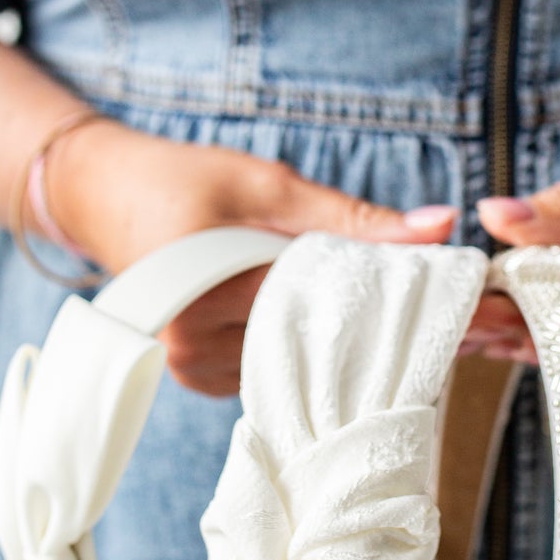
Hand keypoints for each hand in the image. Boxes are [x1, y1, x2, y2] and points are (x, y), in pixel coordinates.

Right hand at [49, 119, 460, 395]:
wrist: (104, 198)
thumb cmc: (185, 180)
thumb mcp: (268, 185)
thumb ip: (350, 216)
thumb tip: (440, 227)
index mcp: (208, 295)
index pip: (322, 308)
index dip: (391, 302)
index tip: (456, 302)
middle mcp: (194, 347)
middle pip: (315, 344)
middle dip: (377, 324)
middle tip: (451, 311)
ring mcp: (194, 371)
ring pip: (300, 361)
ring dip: (343, 336)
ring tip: (392, 309)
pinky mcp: (201, 378)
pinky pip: (277, 367)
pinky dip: (309, 343)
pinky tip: (338, 323)